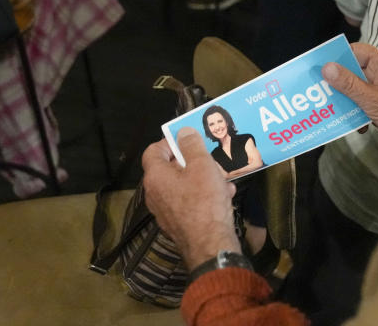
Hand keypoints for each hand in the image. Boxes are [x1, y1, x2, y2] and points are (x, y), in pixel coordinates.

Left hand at [142, 128, 240, 269]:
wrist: (210, 245)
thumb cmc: (204, 201)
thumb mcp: (202, 166)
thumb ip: (192, 145)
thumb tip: (183, 132)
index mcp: (155, 177)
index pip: (153, 151)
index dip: (169, 141)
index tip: (188, 140)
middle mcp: (155, 194)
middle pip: (169, 169)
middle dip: (192, 161)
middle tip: (210, 160)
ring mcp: (165, 211)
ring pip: (182, 186)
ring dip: (202, 179)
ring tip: (222, 179)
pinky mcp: (178, 224)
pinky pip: (188, 202)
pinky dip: (203, 196)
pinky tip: (224, 197)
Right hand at [322, 43, 377, 160]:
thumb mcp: (372, 99)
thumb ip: (348, 84)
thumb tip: (327, 68)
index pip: (356, 51)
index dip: (338, 58)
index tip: (320, 67)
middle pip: (353, 70)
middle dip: (337, 83)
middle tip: (319, 90)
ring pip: (355, 88)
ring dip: (345, 100)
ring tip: (331, 109)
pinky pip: (361, 102)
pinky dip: (355, 112)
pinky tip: (352, 124)